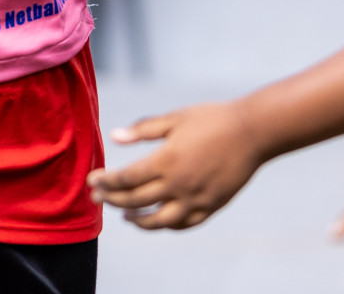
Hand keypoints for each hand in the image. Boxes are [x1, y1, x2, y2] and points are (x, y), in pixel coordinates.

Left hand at [87, 100, 264, 229]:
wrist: (252, 132)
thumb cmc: (212, 119)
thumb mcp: (175, 118)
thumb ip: (143, 130)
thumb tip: (114, 136)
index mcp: (166, 161)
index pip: (126, 178)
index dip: (105, 181)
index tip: (91, 181)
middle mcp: (178, 185)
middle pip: (136, 200)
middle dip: (112, 200)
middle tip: (96, 198)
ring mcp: (195, 199)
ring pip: (159, 221)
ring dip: (138, 221)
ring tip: (125, 216)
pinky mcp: (212, 206)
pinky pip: (185, 224)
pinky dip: (168, 225)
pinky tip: (158, 220)